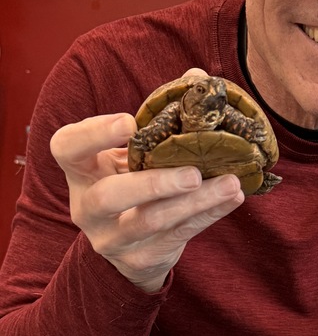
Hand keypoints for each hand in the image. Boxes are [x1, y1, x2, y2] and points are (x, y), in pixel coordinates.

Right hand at [50, 69, 244, 293]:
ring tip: (230, 184)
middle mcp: (87, 205)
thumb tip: (197, 77)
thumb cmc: (135, 181)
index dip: (92, 134)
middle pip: (109, 196)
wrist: (133, 247)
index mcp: (81, 169)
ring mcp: (111, 237)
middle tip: (193, 174)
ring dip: (195, 203)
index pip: (66, 148)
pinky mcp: (140, 258)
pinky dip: (209, 215)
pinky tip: (233, 198)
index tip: (129, 123)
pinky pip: (178, 236)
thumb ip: (159, 117)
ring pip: (150, 221)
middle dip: (153, 184)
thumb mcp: (135, 152)